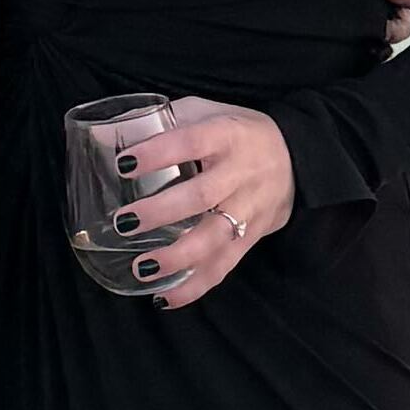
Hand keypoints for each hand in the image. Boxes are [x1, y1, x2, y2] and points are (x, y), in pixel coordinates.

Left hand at [88, 94, 297, 310]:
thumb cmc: (238, 133)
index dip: (159, 153)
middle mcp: (242, 173)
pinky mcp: (252, 237)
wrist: (297, 157)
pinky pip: (225, 266)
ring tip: (142, 268)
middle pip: (202, 196)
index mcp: (228, 135)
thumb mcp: (211, 112)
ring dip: (178, 257)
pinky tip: (165, 297)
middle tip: (125, 223)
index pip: (192, 141)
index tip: (124, 164)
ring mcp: (250, 209)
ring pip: (216, 238)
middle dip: (162, 212)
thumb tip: (113, 132)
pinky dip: (195, 286)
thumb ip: (171, 120)